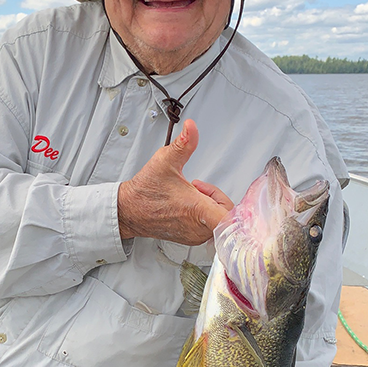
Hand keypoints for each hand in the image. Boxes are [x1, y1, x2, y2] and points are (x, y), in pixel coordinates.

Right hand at [117, 119, 232, 244]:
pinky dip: (204, 215)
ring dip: (210, 205)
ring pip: (218, 220)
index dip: (239, 208)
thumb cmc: (146, 191)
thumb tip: (192, 127)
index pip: (233, 218)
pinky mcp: (190, 239)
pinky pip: (208, 227)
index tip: (234, 198)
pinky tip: (188, 206)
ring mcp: (194, 236)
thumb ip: (184, 143)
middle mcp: (198, 228)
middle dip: (217, 197)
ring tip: (191, 195)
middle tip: (199, 187)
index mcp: (197, 210)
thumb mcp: (165, 160)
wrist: (128, 211)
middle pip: (227, 214)